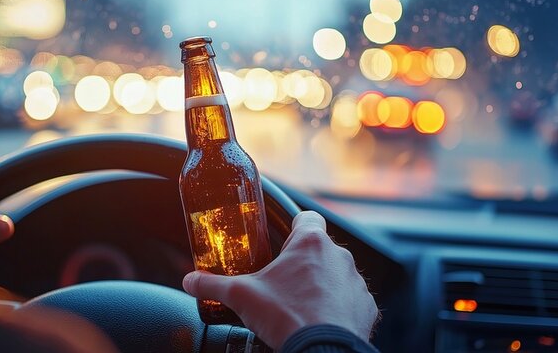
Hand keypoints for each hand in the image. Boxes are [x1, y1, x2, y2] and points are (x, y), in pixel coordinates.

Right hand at [182, 211, 377, 348]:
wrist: (322, 351)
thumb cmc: (286, 317)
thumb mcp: (240, 296)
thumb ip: (212, 285)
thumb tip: (191, 281)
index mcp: (310, 243)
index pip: (306, 217)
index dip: (293, 227)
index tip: (281, 241)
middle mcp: (339, 257)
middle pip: (320, 250)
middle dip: (302, 264)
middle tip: (282, 282)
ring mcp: (356, 282)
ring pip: (336, 275)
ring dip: (322, 286)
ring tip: (300, 306)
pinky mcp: (366, 308)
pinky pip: (351, 301)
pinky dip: (338, 309)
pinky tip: (319, 321)